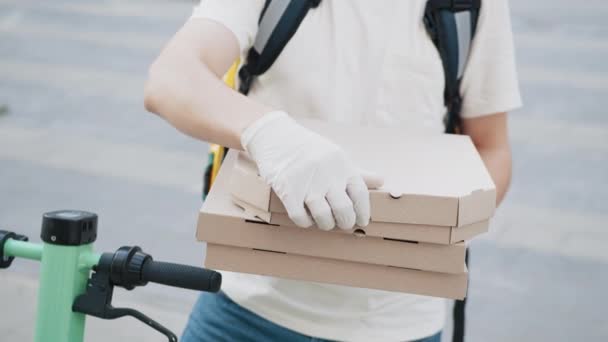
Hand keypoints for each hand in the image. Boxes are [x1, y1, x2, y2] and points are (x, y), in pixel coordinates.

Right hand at [240, 111, 381, 229]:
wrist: (276, 137)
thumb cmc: (309, 150)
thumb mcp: (336, 156)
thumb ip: (358, 172)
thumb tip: (382, 181)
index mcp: (342, 165)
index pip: (360, 194)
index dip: (363, 211)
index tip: (362, 221)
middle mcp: (327, 174)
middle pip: (344, 210)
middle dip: (346, 222)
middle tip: (342, 224)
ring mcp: (306, 183)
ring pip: (324, 218)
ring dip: (325, 224)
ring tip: (324, 222)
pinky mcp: (287, 190)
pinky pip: (301, 218)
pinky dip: (305, 222)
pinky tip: (306, 217)